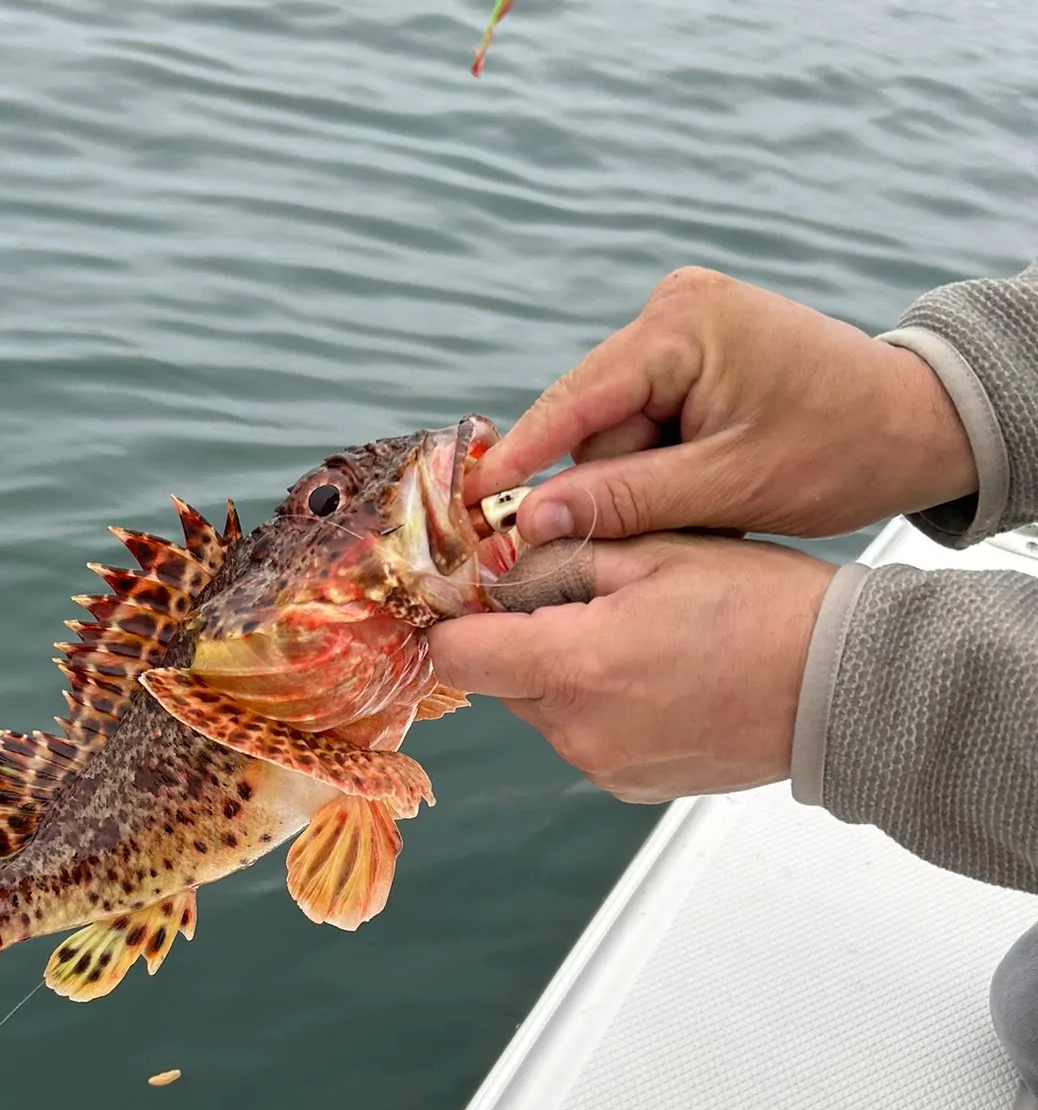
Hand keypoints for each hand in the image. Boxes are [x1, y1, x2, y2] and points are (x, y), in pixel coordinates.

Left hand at [426, 533, 836, 802]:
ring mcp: (603, 765)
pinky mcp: (629, 784)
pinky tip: (659, 677)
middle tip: (592, 600)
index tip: (478, 595)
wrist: (844, 689)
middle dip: (526, 638)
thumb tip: (498, 563)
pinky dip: (602, 706)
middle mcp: (577, 730)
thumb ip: (560, 556)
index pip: (457, 656)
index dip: (457, 621)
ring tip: (640, 638)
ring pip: (542, 708)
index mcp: (573, 666)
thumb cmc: (764, 611)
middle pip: (501, 681)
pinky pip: (584, 737)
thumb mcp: (656, 551)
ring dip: (566, 672)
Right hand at [464, 267, 976, 544]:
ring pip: (615, 432)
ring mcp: (679, 331)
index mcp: (683, 326)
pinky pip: (641, 424)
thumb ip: (625, 500)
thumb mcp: (729, 485)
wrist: (913, 423)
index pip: (578, 399)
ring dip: (642, 480)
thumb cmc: (841, 448)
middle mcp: (672, 313)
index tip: (470, 500)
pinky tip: (703, 482)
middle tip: (670, 522)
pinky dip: (660, 465)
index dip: (522, 454)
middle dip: (614, 482)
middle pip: (594, 423)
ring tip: (708, 499)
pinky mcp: (688, 356)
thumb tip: (534, 519)